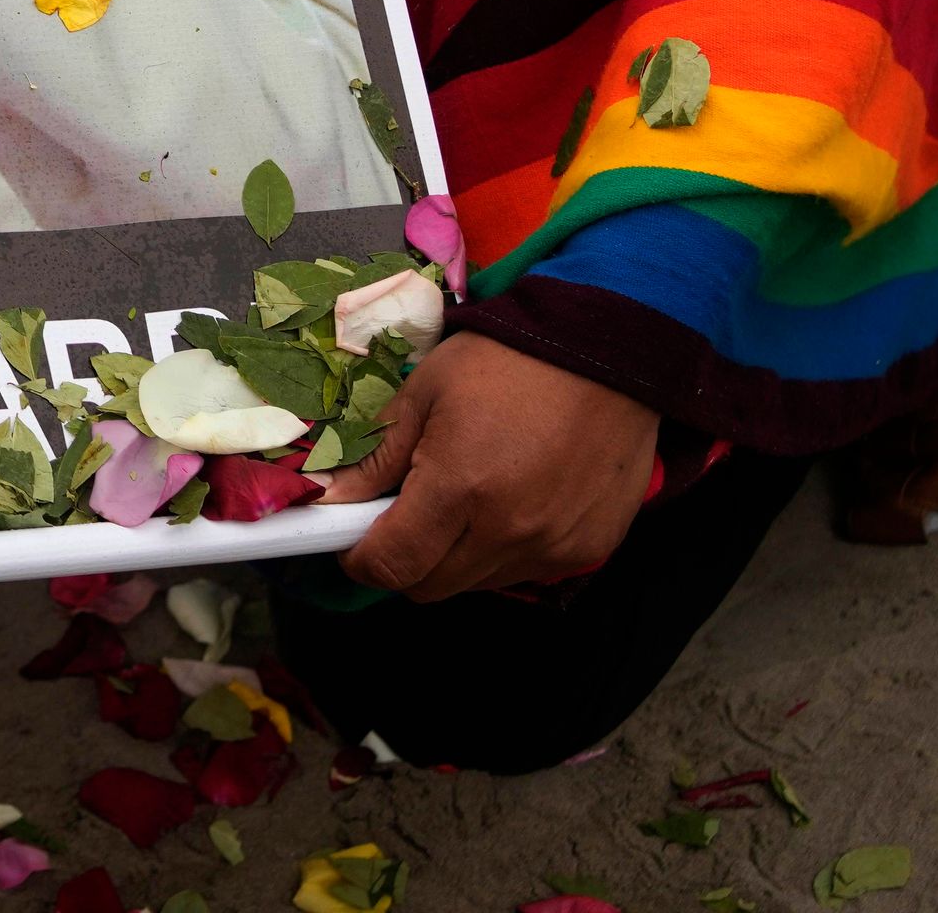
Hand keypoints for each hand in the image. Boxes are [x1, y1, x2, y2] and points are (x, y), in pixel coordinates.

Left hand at [319, 331, 658, 597]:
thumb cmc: (506, 361)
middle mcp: (508, 532)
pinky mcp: (588, 548)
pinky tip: (514, 500)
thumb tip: (330, 497)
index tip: (354, 539)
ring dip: (456, 557)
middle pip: (430, 587)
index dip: (361, 559)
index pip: (391, 566)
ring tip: (468, 497)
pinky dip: (506, 550)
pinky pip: (527, 571)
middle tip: (407, 514)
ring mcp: (553, 547)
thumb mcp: (425, 392)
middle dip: (405, 560)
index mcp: (459, 488)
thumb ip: (375, 454)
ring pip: (477, 583)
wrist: (607, 349)